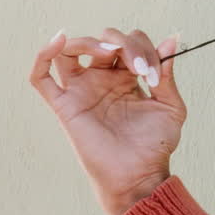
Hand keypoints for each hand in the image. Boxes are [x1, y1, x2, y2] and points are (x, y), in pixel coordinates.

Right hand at [29, 28, 185, 214]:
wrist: (140, 175)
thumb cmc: (155, 144)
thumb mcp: (170, 106)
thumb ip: (167, 74)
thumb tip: (173, 39)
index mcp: (129, 77)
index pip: (132, 43)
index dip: (145, 49)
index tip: (155, 75)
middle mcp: (104, 79)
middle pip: (105, 41)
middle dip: (125, 44)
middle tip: (139, 67)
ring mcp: (82, 91)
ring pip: (71, 50)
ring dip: (89, 42)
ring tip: (110, 53)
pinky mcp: (65, 106)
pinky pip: (41, 77)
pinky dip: (44, 55)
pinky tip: (59, 40)